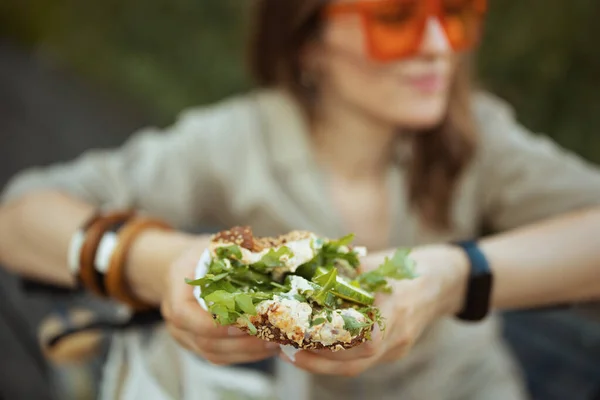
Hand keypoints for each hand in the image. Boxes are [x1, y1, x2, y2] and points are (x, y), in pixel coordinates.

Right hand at [161, 238, 279, 364]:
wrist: (184, 269)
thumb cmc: (202, 256)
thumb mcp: (213, 247)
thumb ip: (234, 254)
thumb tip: (268, 256)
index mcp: (175, 292)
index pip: (185, 315)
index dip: (213, 324)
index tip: (243, 321)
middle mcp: (177, 321)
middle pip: (205, 342)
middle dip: (241, 343)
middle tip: (272, 336)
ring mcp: (187, 337)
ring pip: (215, 354)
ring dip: (248, 352)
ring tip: (276, 343)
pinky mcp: (200, 346)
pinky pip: (221, 356)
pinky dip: (245, 354)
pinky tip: (267, 346)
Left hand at [282, 244, 467, 375]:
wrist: (450, 279)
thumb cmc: (414, 265)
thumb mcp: (380, 261)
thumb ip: (348, 268)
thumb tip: (309, 268)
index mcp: (397, 308)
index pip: (366, 340)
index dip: (331, 345)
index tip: (301, 338)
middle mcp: (398, 333)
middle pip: (357, 363)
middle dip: (318, 361)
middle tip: (287, 350)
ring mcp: (399, 345)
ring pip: (359, 365)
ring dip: (324, 362)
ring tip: (294, 350)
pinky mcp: (396, 348)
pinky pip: (364, 358)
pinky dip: (338, 356)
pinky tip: (316, 346)